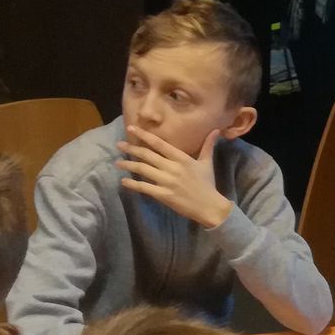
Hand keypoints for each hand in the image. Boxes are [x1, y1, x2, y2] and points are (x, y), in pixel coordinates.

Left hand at [117, 127, 233, 228]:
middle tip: (118, 145)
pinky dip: (133, 184)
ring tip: (117, 163)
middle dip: (131, 149)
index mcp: (182, 158)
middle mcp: (173, 168)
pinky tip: (124, 181)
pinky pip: (145, 187)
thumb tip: (216, 130)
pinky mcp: (164, 195)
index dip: (144, 135)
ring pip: (143, 170)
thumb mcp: (207, 163)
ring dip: (129, 165)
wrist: (210, 206)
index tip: (131, 128)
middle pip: (148, 155)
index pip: (160, 144)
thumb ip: (208, 146)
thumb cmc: (207, 184)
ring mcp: (167, 182)